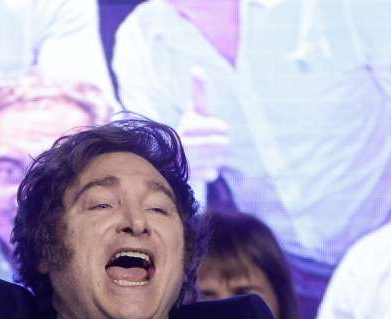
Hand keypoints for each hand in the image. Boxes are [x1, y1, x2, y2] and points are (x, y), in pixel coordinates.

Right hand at [177, 67, 230, 183]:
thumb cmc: (188, 129)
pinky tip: (202, 167)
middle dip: (220, 144)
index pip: (220, 128)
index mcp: (187, 128)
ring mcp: (186, 164)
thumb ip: (199, 91)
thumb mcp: (195, 110)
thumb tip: (197, 68)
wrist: (169, 157)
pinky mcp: (188, 179)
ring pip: (218, 161)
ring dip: (216, 158)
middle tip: (215, 143)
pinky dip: (209, 171)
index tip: (220, 129)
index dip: (219, 128)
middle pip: (221, 144)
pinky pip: (211, 174)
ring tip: (208, 154)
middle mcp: (185, 146)